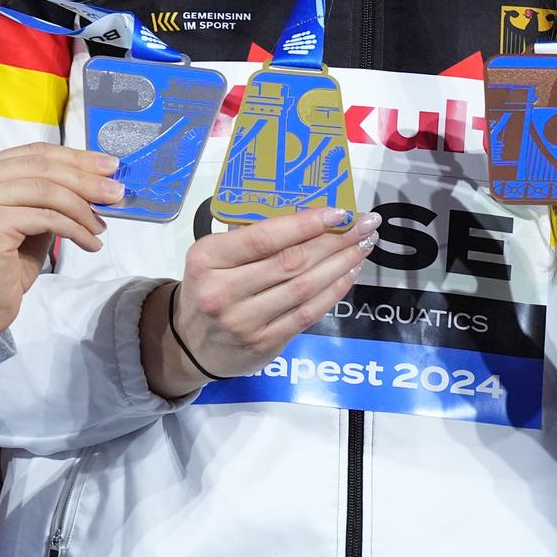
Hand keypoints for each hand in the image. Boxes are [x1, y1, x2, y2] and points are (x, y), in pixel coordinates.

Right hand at [0, 144, 120, 331]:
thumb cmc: (1, 265)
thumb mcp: (28, 218)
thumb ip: (49, 194)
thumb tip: (98, 179)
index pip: (34, 152)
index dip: (75, 157)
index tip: (108, 166)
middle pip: (41, 166)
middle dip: (85, 178)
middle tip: (115, 192)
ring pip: (45, 190)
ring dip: (82, 208)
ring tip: (101, 226)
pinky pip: (45, 217)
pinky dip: (74, 229)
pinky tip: (89, 243)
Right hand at [141, 208, 379, 397]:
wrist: (191, 345)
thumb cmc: (210, 287)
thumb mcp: (214, 256)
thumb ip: (250, 238)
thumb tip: (308, 213)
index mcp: (208, 259)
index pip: (263, 238)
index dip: (306, 224)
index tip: (340, 211)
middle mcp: (223, 292)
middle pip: (290, 262)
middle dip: (334, 240)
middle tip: (365, 224)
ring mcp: (244, 322)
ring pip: (303, 288)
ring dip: (340, 264)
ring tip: (363, 245)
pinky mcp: (264, 344)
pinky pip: (306, 314)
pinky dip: (332, 291)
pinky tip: (349, 273)